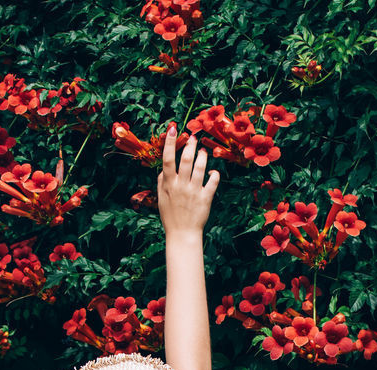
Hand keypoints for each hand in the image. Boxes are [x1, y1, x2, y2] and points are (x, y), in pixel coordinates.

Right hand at [158, 123, 219, 237]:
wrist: (182, 234)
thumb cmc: (170, 216)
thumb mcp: (161, 198)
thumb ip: (161, 182)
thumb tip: (164, 169)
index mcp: (168, 184)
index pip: (167, 159)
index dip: (170, 142)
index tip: (172, 128)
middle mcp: (181, 185)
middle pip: (185, 159)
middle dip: (190, 145)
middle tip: (194, 138)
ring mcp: (194, 191)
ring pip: (200, 167)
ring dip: (203, 156)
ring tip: (203, 152)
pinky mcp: (205, 198)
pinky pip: (213, 181)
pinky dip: (214, 174)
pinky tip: (213, 172)